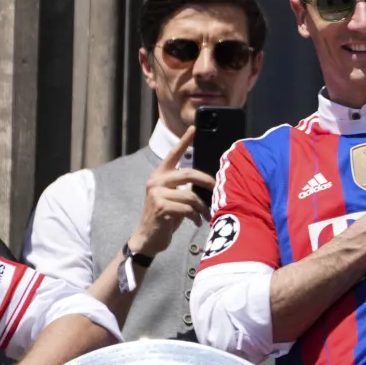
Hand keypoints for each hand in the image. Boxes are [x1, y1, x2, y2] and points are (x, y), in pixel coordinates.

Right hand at [129, 126, 216, 256]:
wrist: (148, 237)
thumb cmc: (165, 216)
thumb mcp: (173, 197)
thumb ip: (182, 185)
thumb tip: (207, 181)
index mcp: (160, 174)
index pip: (173, 154)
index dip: (184, 140)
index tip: (194, 128)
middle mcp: (156, 180)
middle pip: (188, 173)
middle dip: (206, 181)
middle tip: (217, 189)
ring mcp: (157, 193)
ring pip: (190, 195)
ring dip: (202, 207)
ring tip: (206, 214)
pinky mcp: (161, 207)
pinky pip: (187, 208)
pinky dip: (196, 216)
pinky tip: (197, 221)